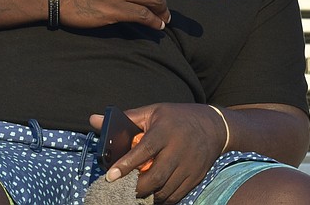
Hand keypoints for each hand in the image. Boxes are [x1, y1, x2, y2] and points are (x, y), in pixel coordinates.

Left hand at [90, 103, 226, 203]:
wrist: (215, 126)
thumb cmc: (177, 118)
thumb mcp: (154, 112)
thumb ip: (125, 119)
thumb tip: (93, 119)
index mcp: (165, 130)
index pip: (144, 150)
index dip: (126, 165)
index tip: (110, 176)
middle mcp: (179, 148)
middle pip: (156, 176)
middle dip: (136, 188)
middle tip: (123, 190)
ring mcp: (190, 164)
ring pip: (165, 190)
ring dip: (148, 196)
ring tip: (136, 194)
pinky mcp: (196, 176)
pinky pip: (176, 195)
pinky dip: (162, 199)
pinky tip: (153, 195)